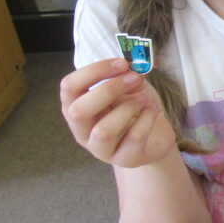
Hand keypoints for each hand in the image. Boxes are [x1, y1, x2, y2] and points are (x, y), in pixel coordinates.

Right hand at [60, 58, 177, 168]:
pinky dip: (147, 119)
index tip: (121, 63)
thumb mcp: (127, 88)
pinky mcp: (125, 158)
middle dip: (109, 89)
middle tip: (135, 78)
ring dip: (128, 107)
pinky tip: (153, 111)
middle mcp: (82, 130)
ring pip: (103, 131)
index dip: (93, 71)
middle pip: (79, 111)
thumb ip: (123, 76)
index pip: (69, 87)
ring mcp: (101, 149)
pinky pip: (133, 138)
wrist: (154, 137)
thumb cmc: (134, 108)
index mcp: (76, 107)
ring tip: (145, 99)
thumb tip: (129, 67)